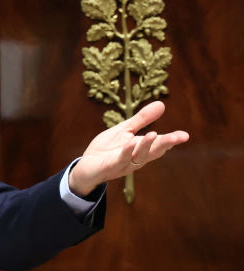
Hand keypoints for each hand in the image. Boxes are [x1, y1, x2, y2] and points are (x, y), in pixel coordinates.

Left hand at [68, 101, 189, 196]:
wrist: (85, 167)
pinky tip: (130, 143)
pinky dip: (126, 152)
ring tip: (153, 134)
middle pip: (154, 151)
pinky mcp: (110, 167)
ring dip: (146, 146)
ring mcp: (124, 164)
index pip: (159, 144)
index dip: (171, 140)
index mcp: (141, 148)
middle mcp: (136, 158)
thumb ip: (142, 119)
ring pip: (139, 157)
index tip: (185, 135)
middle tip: (179, 137)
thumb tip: (162, 104)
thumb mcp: (124, 130)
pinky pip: (120, 160)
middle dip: (166, 144)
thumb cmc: (106, 149)